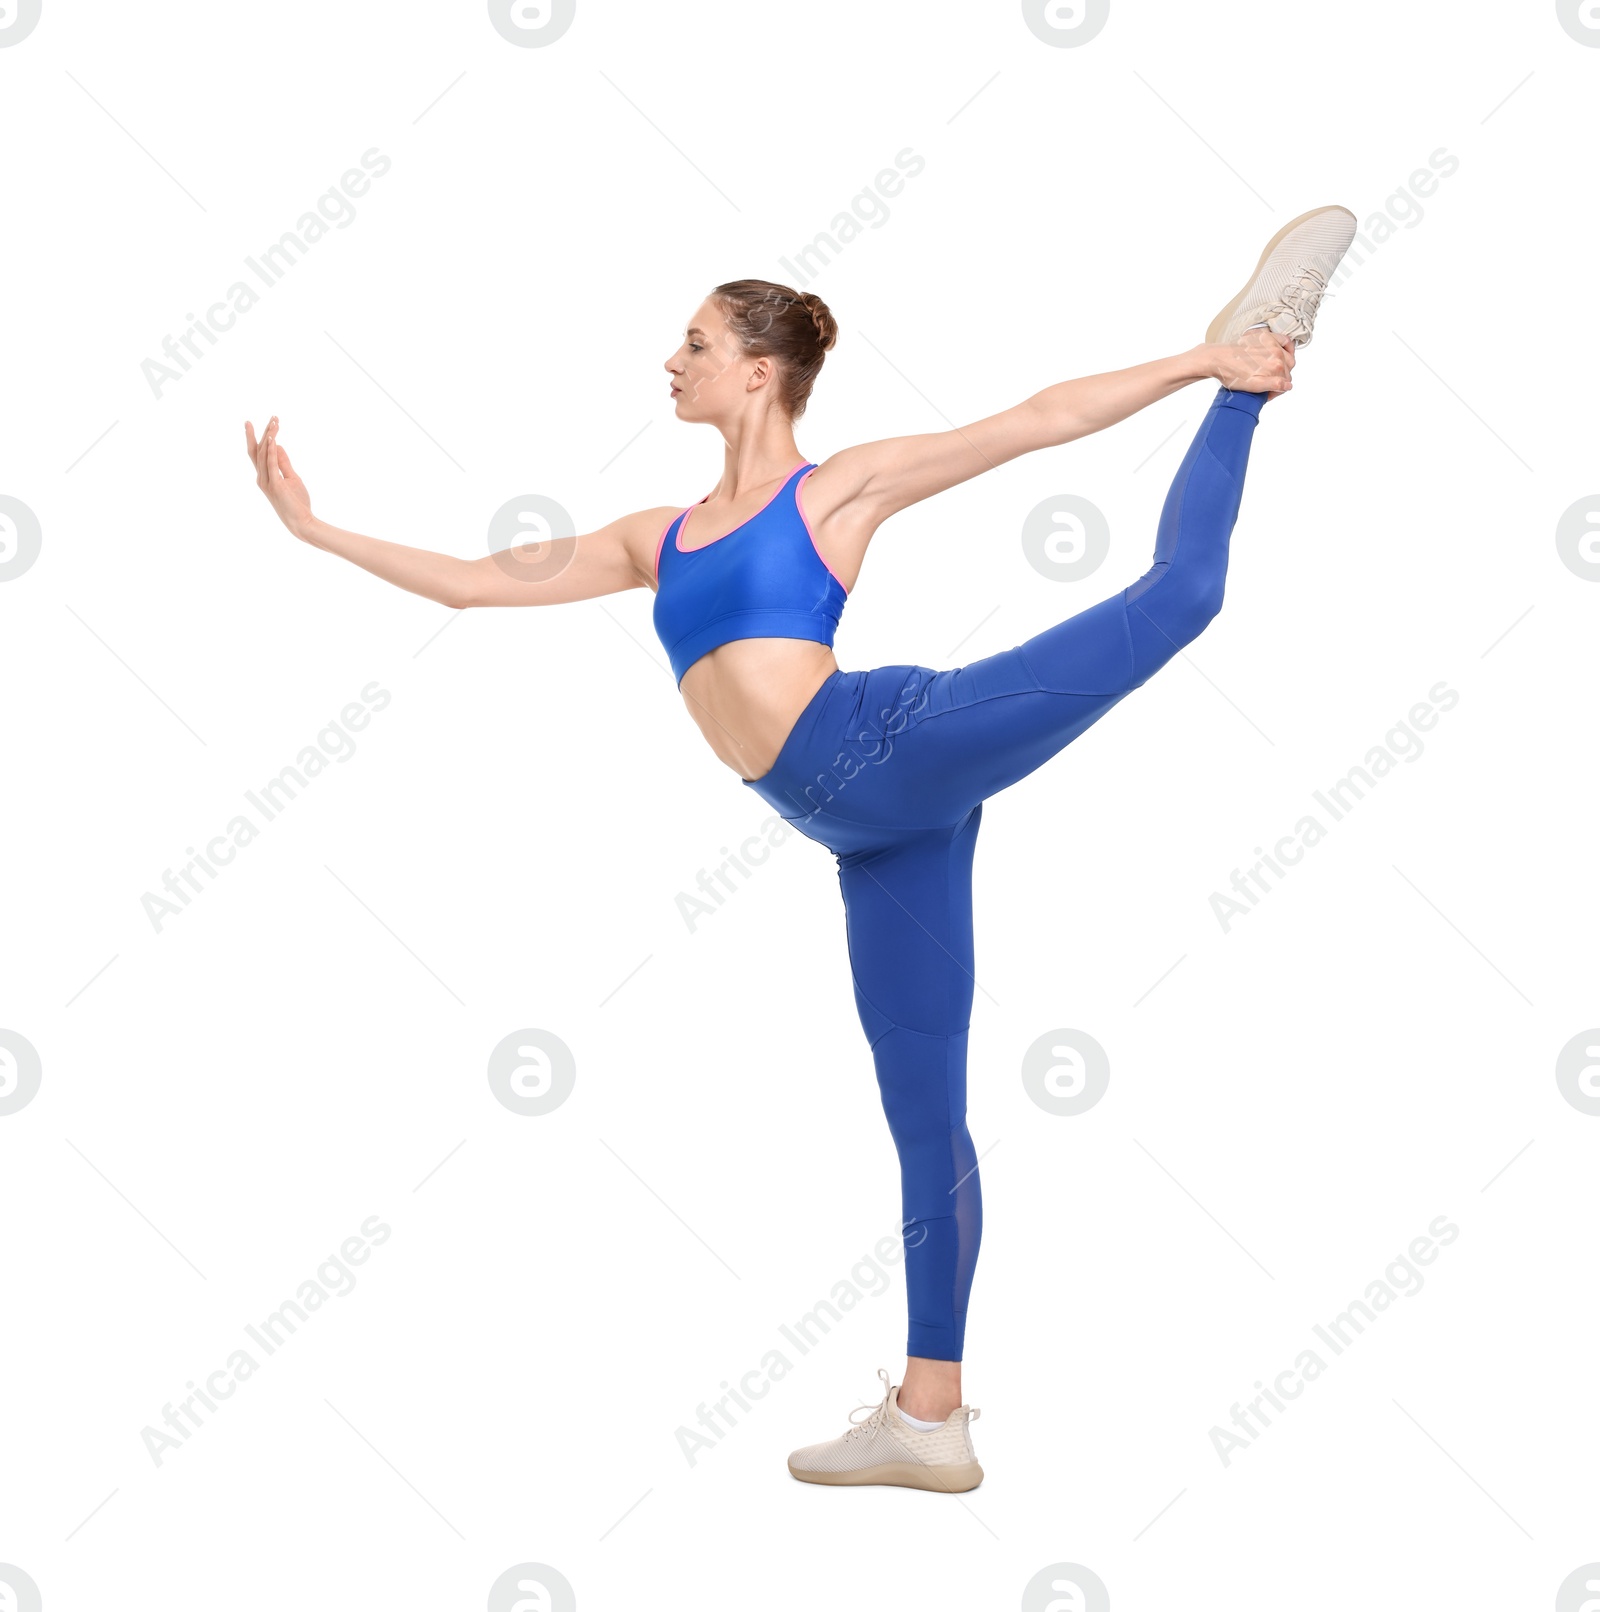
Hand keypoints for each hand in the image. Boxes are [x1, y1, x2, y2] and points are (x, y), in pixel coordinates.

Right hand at [244, 416, 315, 540]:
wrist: (302, 521)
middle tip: (271, 417)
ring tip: (275, 422)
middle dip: (262, 432)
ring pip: (263, 454)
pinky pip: (271, 464)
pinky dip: (271, 451)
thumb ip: (283, 462)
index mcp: (265, 476)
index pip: (259, 453)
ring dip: (269, 436)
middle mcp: (261, 478)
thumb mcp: (291, 477)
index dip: (260, 437)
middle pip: (258, 450)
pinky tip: (273, 438)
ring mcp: (266, 482)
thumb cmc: (297, 502)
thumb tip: (277, 445)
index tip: (267, 422)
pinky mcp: (275, 485)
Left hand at [1205, 328, 1295, 394]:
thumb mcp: (1252, 386)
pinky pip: (1285, 340)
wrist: (1217, 359)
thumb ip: (1273, 385)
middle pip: (1288, 369)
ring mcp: (1272, 343)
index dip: (1277, 390)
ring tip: (1272, 372)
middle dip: (1280, 378)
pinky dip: (1287, 347)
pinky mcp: (1266, 336)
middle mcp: (1276, 353)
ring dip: (1285, 365)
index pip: (1286, 381)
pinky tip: (1281, 353)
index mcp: (1275, 366)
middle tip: (1268, 384)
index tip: (1268, 393)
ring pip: (1289, 356)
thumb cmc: (1231, 374)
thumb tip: (1288, 385)